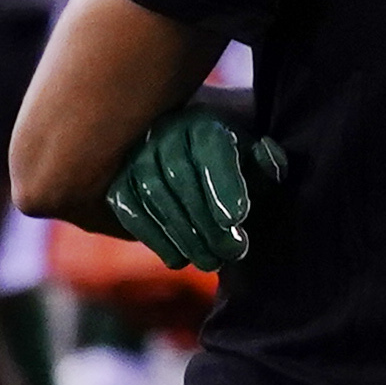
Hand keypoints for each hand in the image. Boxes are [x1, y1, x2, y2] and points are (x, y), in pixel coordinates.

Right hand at [94, 106, 280, 274]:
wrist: (195, 158)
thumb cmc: (235, 163)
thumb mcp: (258, 161)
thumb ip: (267, 163)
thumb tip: (267, 155)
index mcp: (204, 122)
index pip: (211, 149)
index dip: (223, 185)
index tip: (237, 219)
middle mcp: (165, 131)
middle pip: (181, 178)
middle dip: (207, 221)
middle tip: (231, 253)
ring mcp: (136, 155)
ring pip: (154, 195)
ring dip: (183, 234)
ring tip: (210, 262)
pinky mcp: (118, 180)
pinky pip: (129, 209)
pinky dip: (153, 237)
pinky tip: (177, 259)